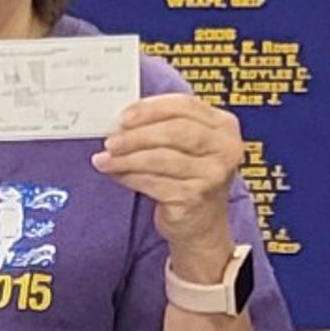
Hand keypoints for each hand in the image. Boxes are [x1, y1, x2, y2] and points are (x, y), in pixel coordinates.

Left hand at [93, 93, 250, 274]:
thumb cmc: (190, 177)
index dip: (150, 108)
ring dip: (127, 158)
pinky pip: (153, 182)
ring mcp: (212, 175)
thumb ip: (163, 126)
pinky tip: (116, 174)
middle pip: (175, 131)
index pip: (185, 106)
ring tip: (105, 159)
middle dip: (137, 134)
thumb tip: (121, 122)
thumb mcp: (187, 146)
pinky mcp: (194, 198)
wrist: (201, 224)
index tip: (123, 116)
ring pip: (161, 158)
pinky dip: (130, 177)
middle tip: (111, 140)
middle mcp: (224, 149)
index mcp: (224, 126)